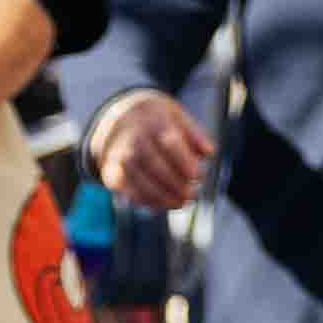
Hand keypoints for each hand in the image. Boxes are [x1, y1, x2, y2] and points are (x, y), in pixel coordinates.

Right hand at [91, 89, 214, 214]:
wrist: (119, 120)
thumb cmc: (158, 121)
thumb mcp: (177, 117)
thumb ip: (195, 134)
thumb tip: (209, 153)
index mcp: (154, 122)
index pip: (169, 142)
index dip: (184, 161)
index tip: (198, 176)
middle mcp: (133, 139)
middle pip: (153, 164)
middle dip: (175, 183)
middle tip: (193, 194)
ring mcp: (119, 157)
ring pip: (138, 179)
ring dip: (161, 196)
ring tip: (181, 203)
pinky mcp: (112, 173)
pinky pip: (128, 190)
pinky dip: (146, 201)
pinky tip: (163, 205)